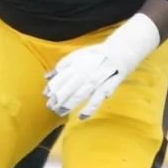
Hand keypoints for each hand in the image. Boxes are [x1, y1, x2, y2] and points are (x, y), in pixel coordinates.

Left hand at [43, 13, 159, 119]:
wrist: (120, 51)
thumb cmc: (96, 55)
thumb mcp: (77, 56)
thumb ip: (62, 66)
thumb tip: (47, 76)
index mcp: (76, 65)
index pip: (61, 78)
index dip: (52, 88)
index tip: (46, 95)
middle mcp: (84, 73)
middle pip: (67, 88)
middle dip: (57, 99)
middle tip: (50, 107)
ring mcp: (96, 80)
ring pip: (79, 95)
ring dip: (68, 105)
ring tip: (59, 112)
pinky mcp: (107, 87)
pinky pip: (97, 99)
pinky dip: (89, 109)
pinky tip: (81, 116)